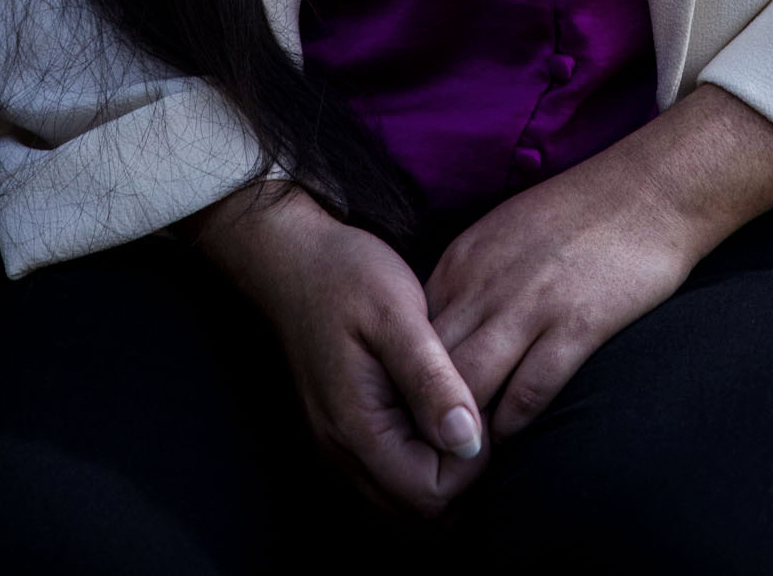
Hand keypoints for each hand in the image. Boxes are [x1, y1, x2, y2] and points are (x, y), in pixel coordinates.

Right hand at [196, 185, 484, 517]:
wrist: (291, 256)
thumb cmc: (346, 275)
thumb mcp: (396, 312)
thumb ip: (430, 378)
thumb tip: (468, 441)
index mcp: (354, 428)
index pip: (430, 496)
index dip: (470, 463)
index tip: (482, 403)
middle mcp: (340, 454)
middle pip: (417, 516)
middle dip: (459, 478)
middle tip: (475, 410)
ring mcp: (336, 449)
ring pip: (402, 506)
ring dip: (441, 476)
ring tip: (458, 411)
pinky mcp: (341, 435)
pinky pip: (387, 481)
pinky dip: (419, 465)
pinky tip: (434, 414)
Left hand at [424, 140, 695, 444]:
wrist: (650, 188)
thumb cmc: (579, 213)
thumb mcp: (503, 233)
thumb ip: (468, 282)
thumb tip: (441, 336)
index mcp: (463, 261)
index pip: (409, 338)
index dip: (407, 383)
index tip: (411, 414)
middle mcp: (485, 284)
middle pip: (430, 368)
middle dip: (425, 415)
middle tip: (429, 450)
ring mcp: (530, 306)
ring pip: (469, 387)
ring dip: (465, 430)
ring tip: (466, 458)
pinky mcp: (576, 326)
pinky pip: (528, 392)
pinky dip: (513, 424)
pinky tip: (512, 438)